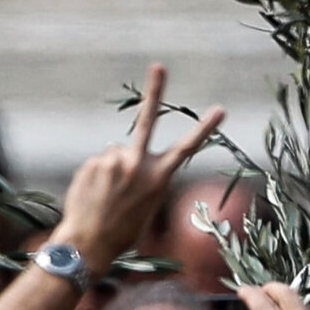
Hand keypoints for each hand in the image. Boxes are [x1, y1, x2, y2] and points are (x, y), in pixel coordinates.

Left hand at [50, 64, 223, 276]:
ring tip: (108, 195)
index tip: (220, 109)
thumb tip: (124, 153)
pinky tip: (96, 193)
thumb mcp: (147, 205)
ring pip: (118, 153)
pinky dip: (100, 174)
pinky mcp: (94, 162)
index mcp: (159, 178)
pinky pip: (101, 162)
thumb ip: (143, 175)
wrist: (89, 243)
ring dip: (115, 168)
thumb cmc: (123, 230)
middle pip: (148, 121)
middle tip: (159, 66)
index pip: (187, 148)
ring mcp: (114, 161)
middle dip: (155, 91)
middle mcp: (138, 164)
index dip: (205, 128)